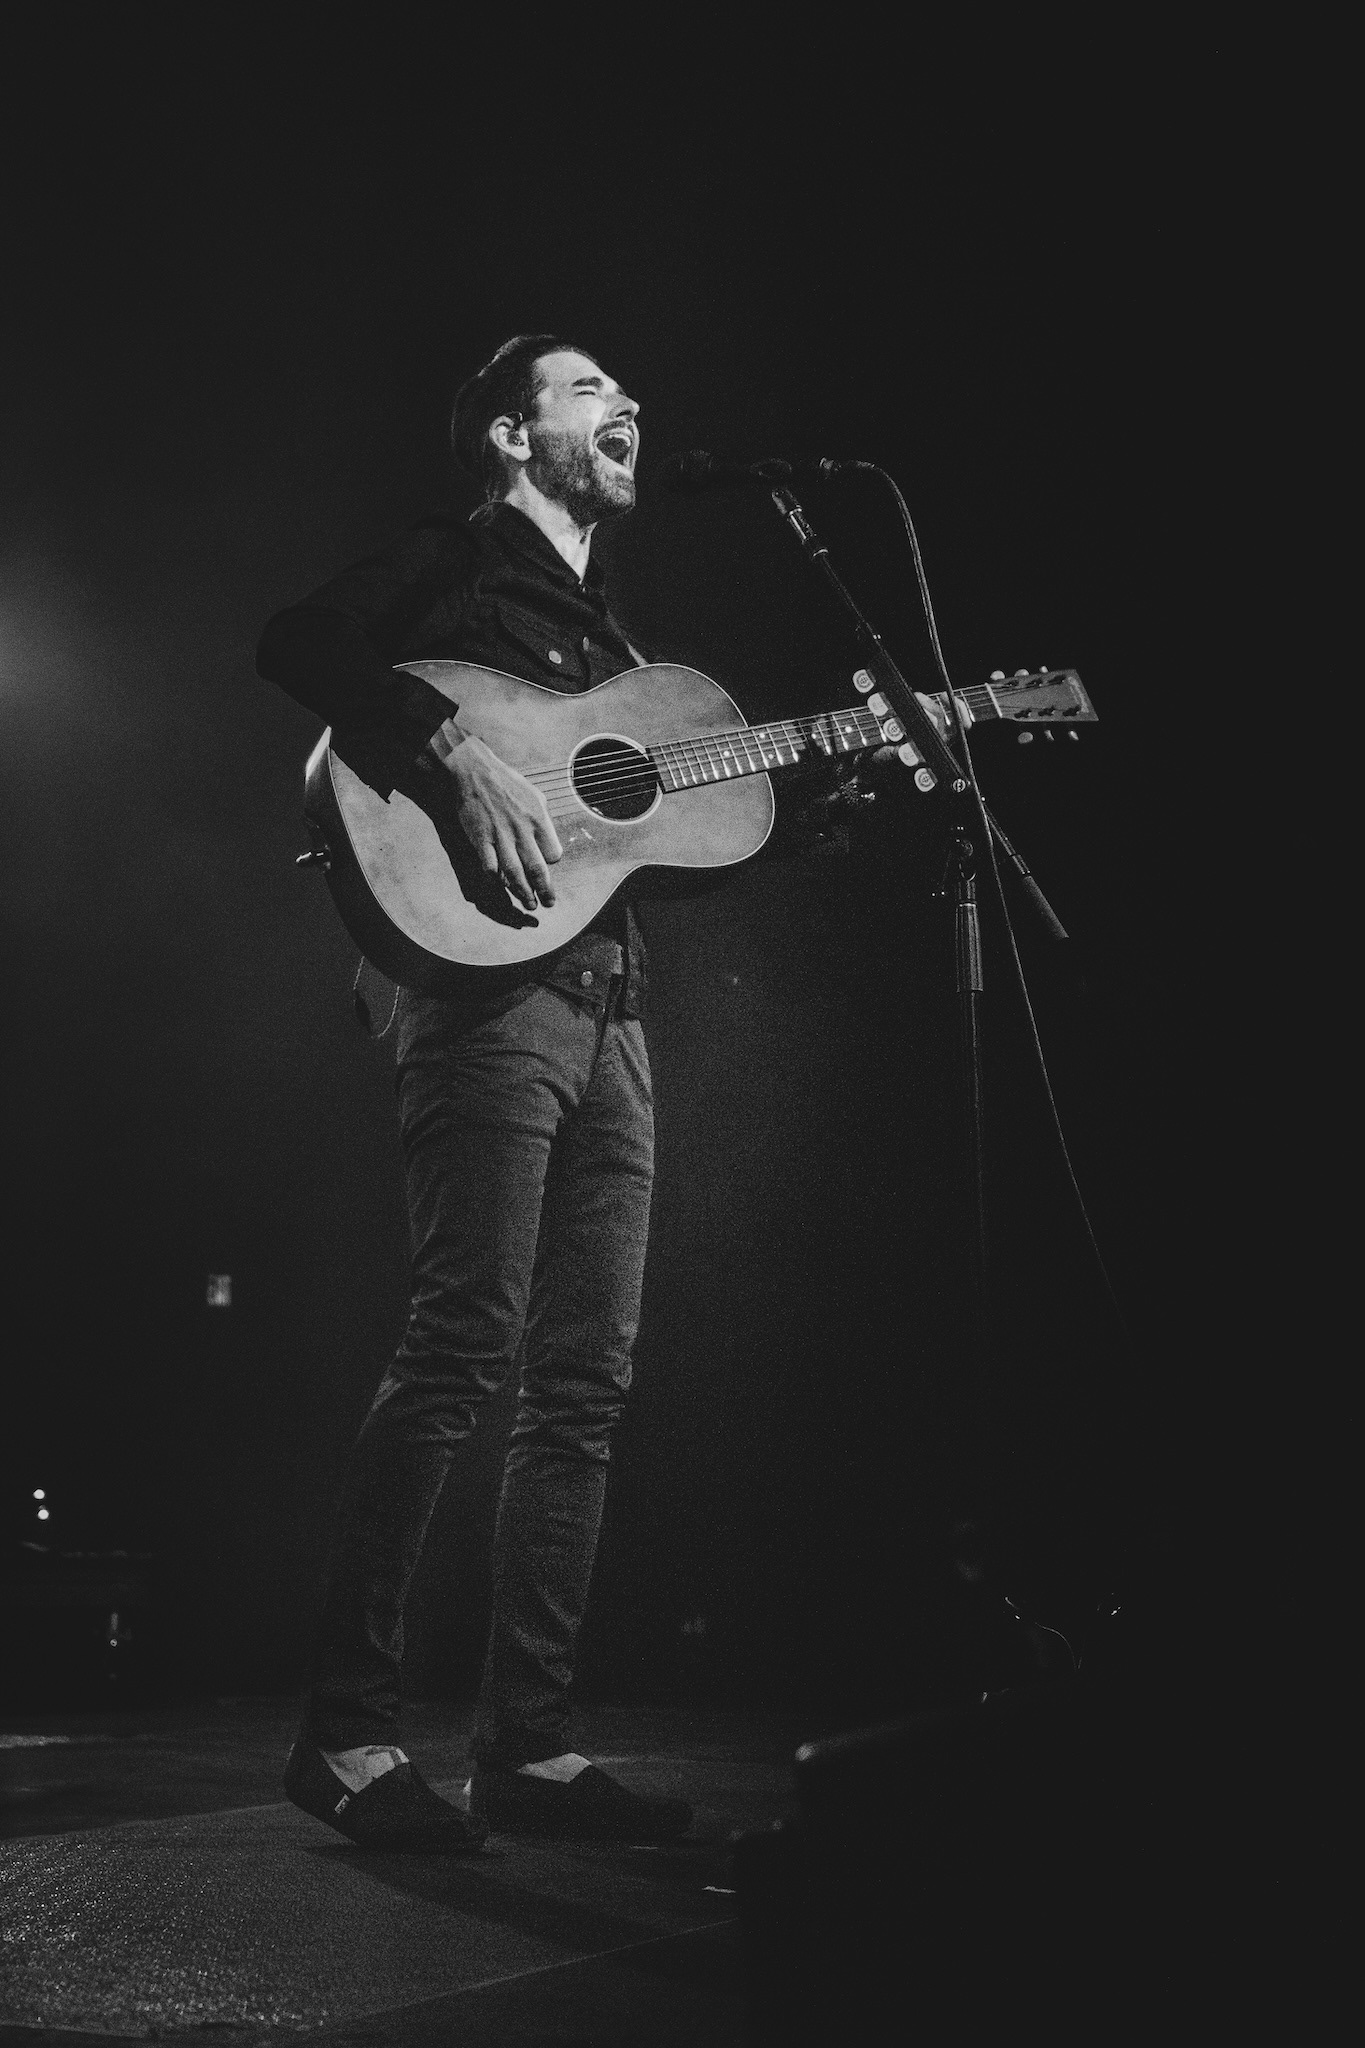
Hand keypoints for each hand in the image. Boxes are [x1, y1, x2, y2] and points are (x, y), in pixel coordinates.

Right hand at [431, 723, 562, 909]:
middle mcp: (522, 831)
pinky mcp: (480, 840)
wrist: (473, 771)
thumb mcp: (534, 795)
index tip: (547, 866)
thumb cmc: (505, 782)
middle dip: (545, 891)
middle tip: (548, 903)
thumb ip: (542, 819)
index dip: (551, 862)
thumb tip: (548, 838)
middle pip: (537, 869)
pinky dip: (495, 881)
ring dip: (523, 893)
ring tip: (529, 905)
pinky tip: (499, 887)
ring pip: (515, 874)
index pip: (553, 853)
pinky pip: (490, 868)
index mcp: (538, 819)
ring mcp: (500, 837)